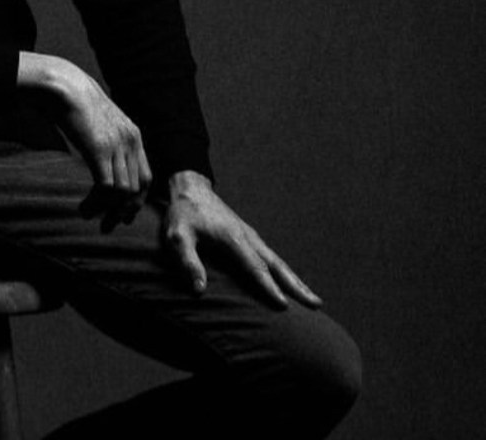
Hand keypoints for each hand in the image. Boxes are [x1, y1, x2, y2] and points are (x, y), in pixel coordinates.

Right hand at [17, 51, 151, 226]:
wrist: (64, 86)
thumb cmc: (74, 104)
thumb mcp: (99, 124)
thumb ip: (107, 141)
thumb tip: (102, 163)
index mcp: (134, 136)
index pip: (146, 178)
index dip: (135, 201)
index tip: (120, 215)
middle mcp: (131, 141)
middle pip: (138, 188)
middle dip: (123, 212)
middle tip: (107, 225)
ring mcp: (117, 145)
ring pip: (123, 192)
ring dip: (106, 210)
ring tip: (88, 215)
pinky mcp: (100, 149)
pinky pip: (106, 187)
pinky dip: (96, 203)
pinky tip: (83, 207)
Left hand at [164, 171, 322, 308]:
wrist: (191, 189)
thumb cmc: (183, 214)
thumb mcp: (177, 237)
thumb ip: (187, 262)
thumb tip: (199, 290)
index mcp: (233, 238)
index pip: (255, 267)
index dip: (268, 287)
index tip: (284, 305)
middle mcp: (248, 237)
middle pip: (277, 265)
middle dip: (297, 286)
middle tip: (316, 304)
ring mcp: (250, 236)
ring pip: (278, 261)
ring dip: (296, 280)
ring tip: (312, 299)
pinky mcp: (248, 236)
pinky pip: (271, 257)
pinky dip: (284, 271)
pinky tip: (289, 282)